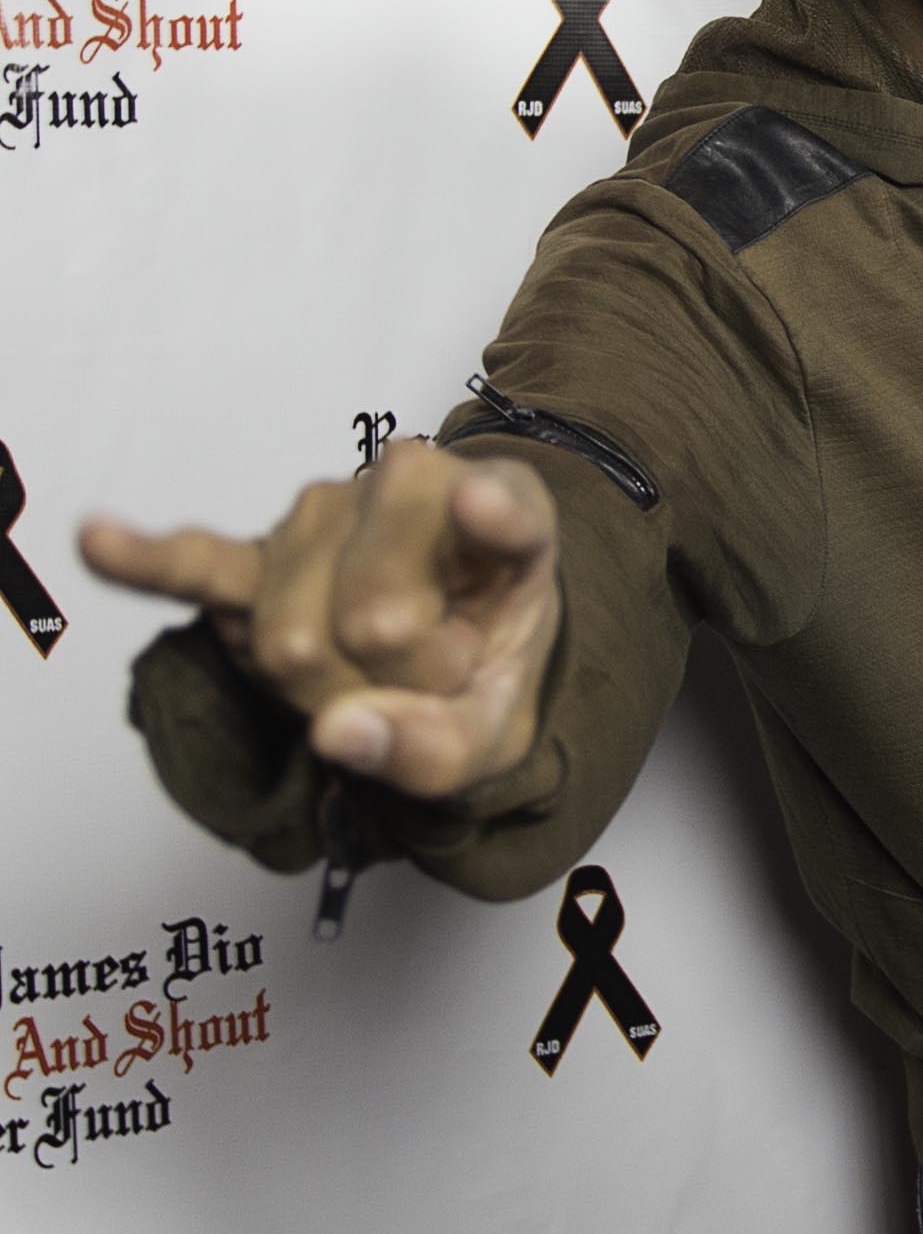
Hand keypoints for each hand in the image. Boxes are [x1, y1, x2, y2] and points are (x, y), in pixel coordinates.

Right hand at [77, 442, 562, 798]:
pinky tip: (102, 542)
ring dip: (325, 689)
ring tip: (369, 669)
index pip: (500, 514)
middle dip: (392, 688)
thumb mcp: (494, 729)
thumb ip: (437, 745)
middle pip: (373, 620)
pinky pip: (197, 562)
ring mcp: (325, 512)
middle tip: (425, 680)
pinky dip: (149, 561)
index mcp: (509, 513)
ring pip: (294, 636)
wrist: (448, 637)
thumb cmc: (480, 663)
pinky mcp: (256, 551)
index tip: (480, 504)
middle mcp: (413, 488)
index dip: (488, 521)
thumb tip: (341, 733)